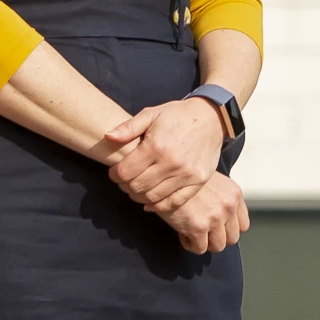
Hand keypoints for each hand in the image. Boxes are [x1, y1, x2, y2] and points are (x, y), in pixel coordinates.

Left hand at [101, 96, 227, 212]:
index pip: (125, 172)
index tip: (115, 172)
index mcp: (157, 146)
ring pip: (153, 197)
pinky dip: (159, 206)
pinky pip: (174, 202)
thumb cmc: (178, 115)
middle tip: (125, 181)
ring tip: (138, 188)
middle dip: (125, 186)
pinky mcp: (198, 182)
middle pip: (137, 187)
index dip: (115, 175)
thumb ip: (128, 127)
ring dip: (139, 196)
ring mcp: (187, 174)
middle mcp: (172, 163)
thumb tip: (107, 137)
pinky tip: (151, 201)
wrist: (212, 118)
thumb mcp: (151, 114)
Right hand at [157, 173, 249, 255]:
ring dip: (205, 243)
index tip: (217, 227)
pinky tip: (182, 233)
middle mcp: (228, 206)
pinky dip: (190, 244)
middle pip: (232, 238)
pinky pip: (199, 249)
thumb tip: (221, 217)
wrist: (166, 174)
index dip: (228, 228)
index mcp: (234, 195)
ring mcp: (215, 218)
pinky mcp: (198, 228)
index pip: (243, 225)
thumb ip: (221, 198)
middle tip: (203, 231)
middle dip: (217, 238)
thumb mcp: (212, 181)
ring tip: (192, 232)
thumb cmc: (186, 177)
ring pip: (218, 246)